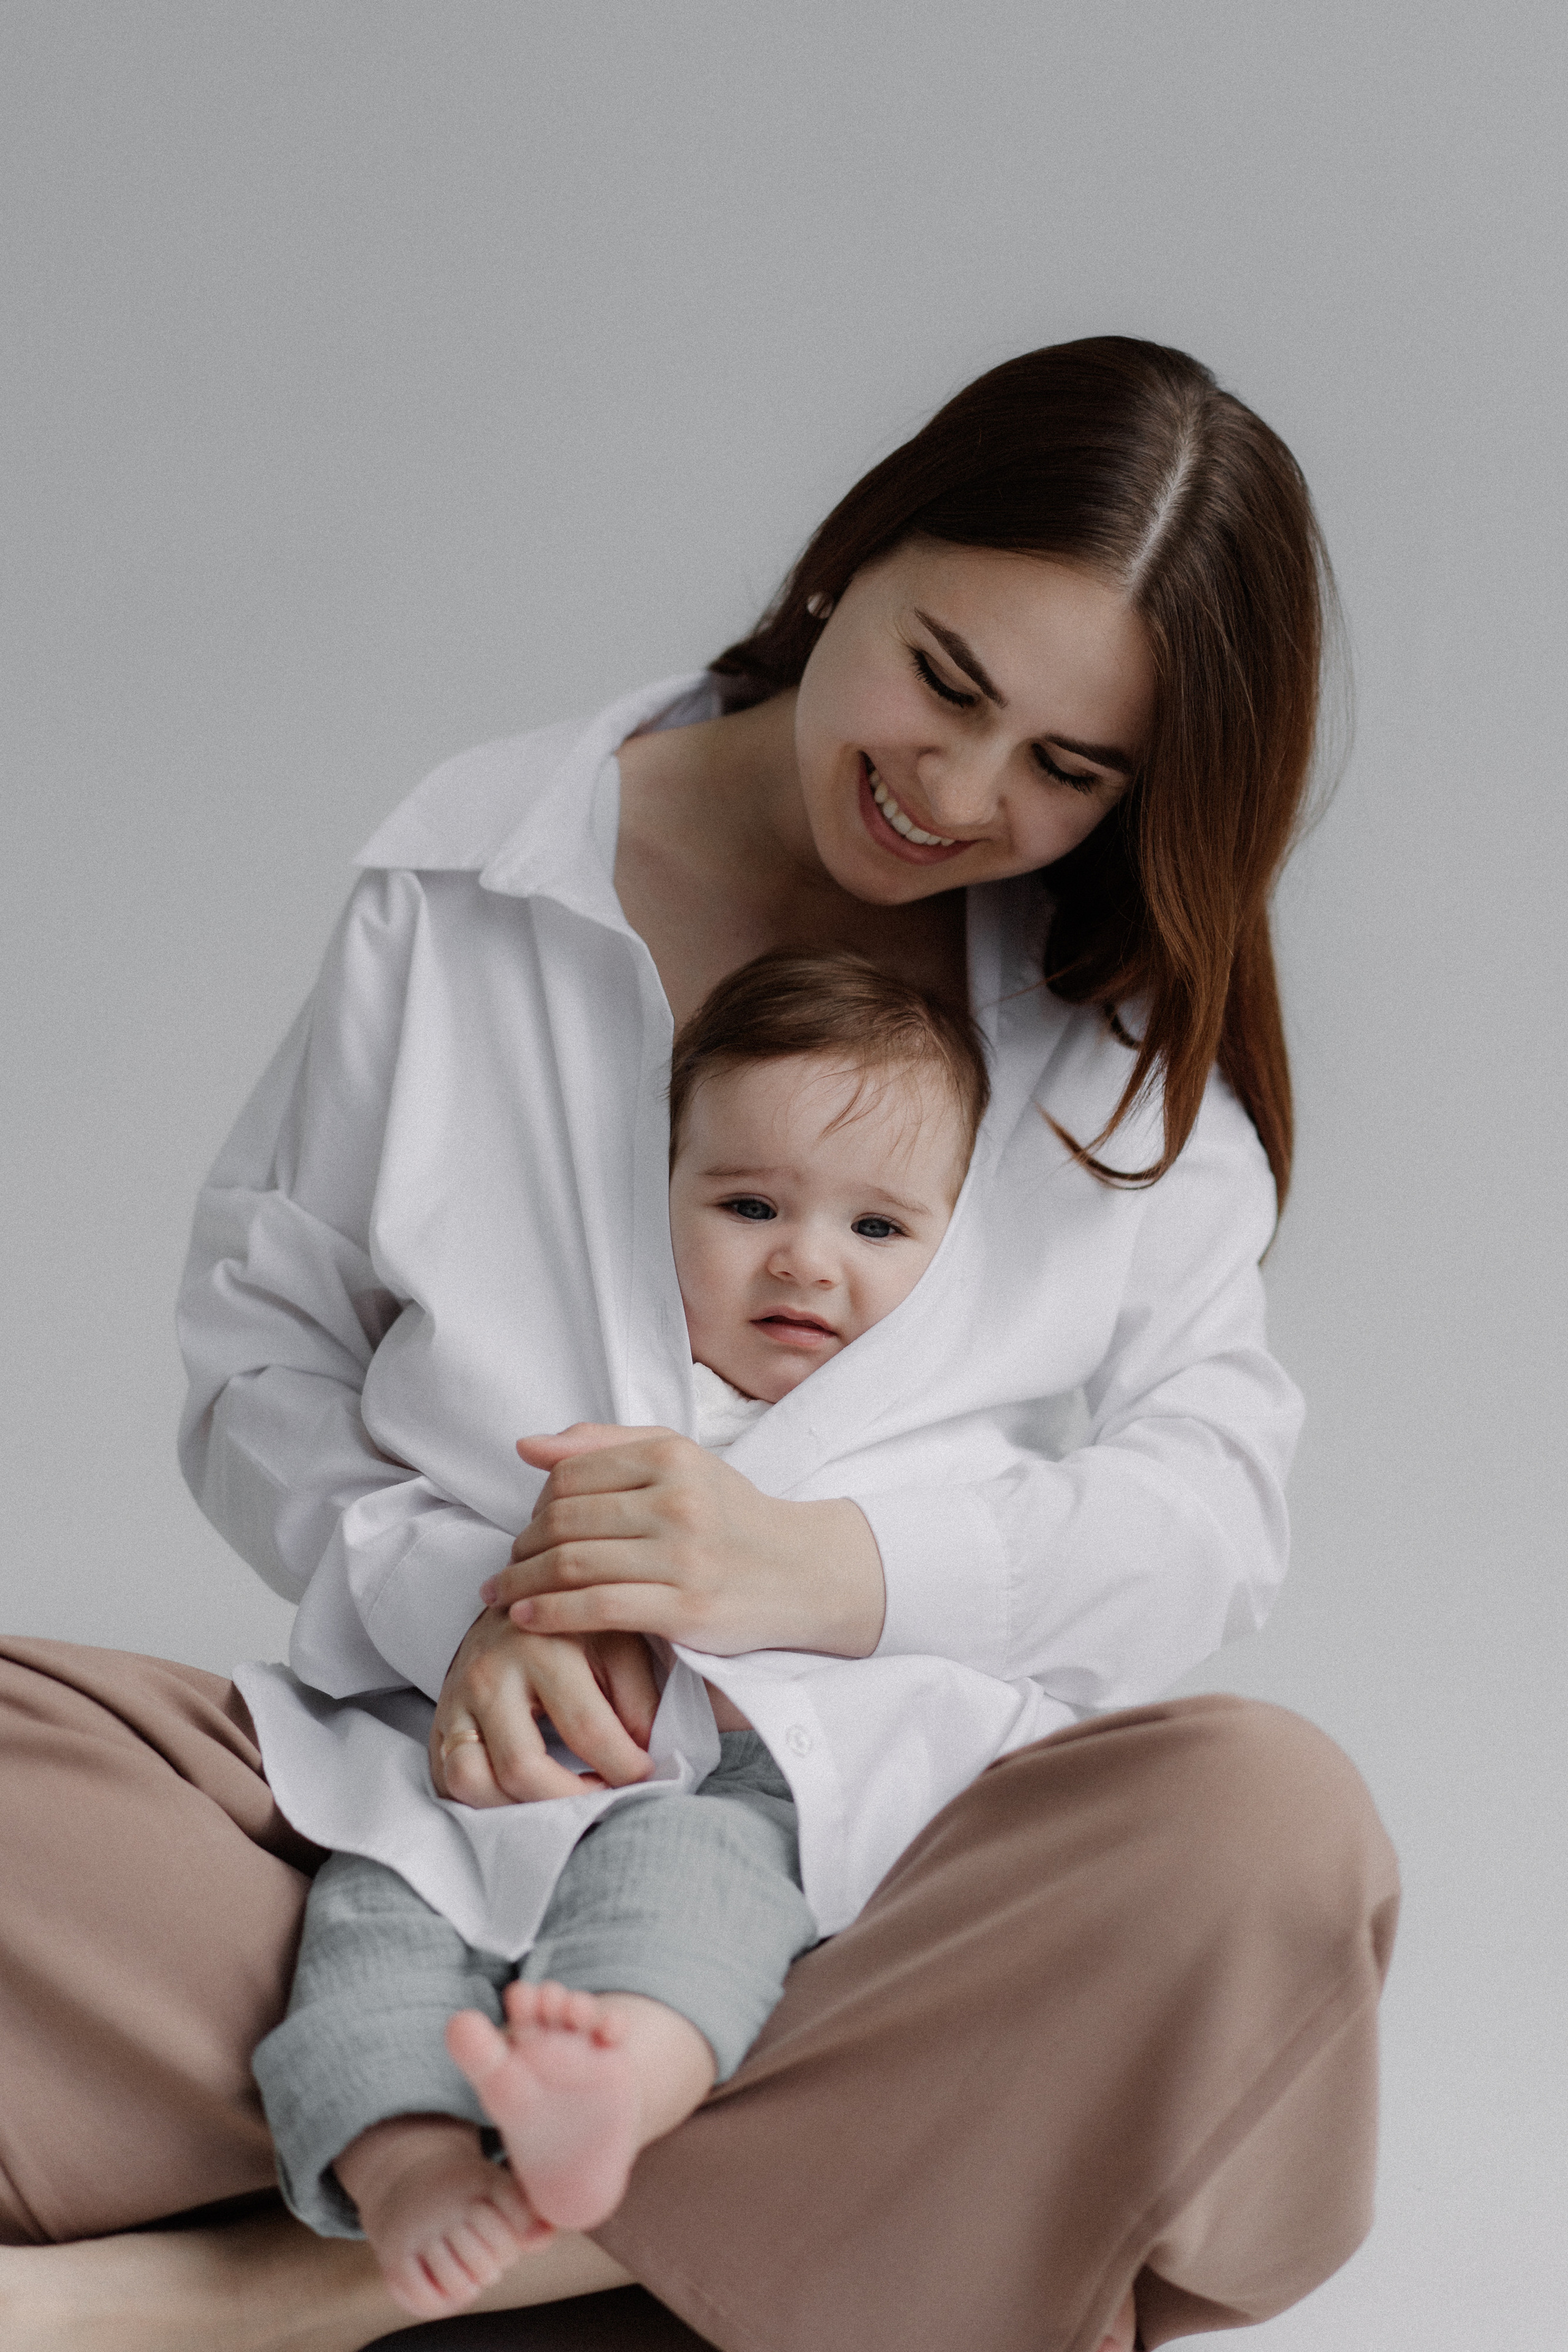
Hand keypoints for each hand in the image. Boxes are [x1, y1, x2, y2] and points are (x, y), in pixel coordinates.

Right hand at [429, 1608, 659, 1807]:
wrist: (515, 1599)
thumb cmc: (576, 1626)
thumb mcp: (618, 1643)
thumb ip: (640, 1698)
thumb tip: (650, 1755)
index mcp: (540, 1646)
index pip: (586, 1729)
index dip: (624, 1766)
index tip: (647, 1774)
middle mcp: (488, 1676)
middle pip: (522, 1768)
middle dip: (571, 1799)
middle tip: (605, 1794)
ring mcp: (455, 1701)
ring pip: (471, 1782)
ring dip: (520, 1808)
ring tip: (563, 1798)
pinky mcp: (439, 1724)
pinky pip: (448, 1782)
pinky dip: (485, 1803)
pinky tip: (526, 1795)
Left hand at [478, 1423, 885, 1658]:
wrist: (802, 1571)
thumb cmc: (730, 1515)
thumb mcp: (680, 1461)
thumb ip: (604, 1445)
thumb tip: (527, 1446)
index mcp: (672, 1457)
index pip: (572, 1474)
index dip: (534, 1504)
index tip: (522, 1530)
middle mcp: (678, 1500)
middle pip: (565, 1521)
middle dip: (522, 1548)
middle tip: (505, 1568)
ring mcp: (684, 1556)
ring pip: (575, 1564)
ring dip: (523, 1582)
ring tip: (501, 1594)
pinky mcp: (687, 1608)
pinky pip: (600, 1608)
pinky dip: (552, 1613)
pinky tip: (526, 1618)